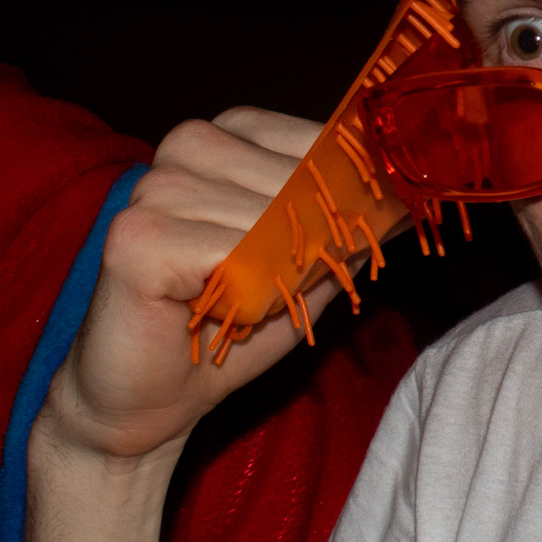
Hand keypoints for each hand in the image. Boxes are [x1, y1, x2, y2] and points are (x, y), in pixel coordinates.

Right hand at [47, 109, 344, 462]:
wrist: (146, 403)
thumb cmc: (227, 330)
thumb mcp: (305, 267)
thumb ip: (346, 225)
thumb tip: (407, 199)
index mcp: (225, 138)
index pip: (318, 139)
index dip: (355, 192)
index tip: (377, 227)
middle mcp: (184, 147)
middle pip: (301, 180)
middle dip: (322, 239)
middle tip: (294, 287)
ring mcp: (154, 188)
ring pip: (272, 220)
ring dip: (279, 274)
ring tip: (249, 303)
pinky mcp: (134, 239)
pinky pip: (235, 256)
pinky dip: (248, 295)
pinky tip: (223, 314)